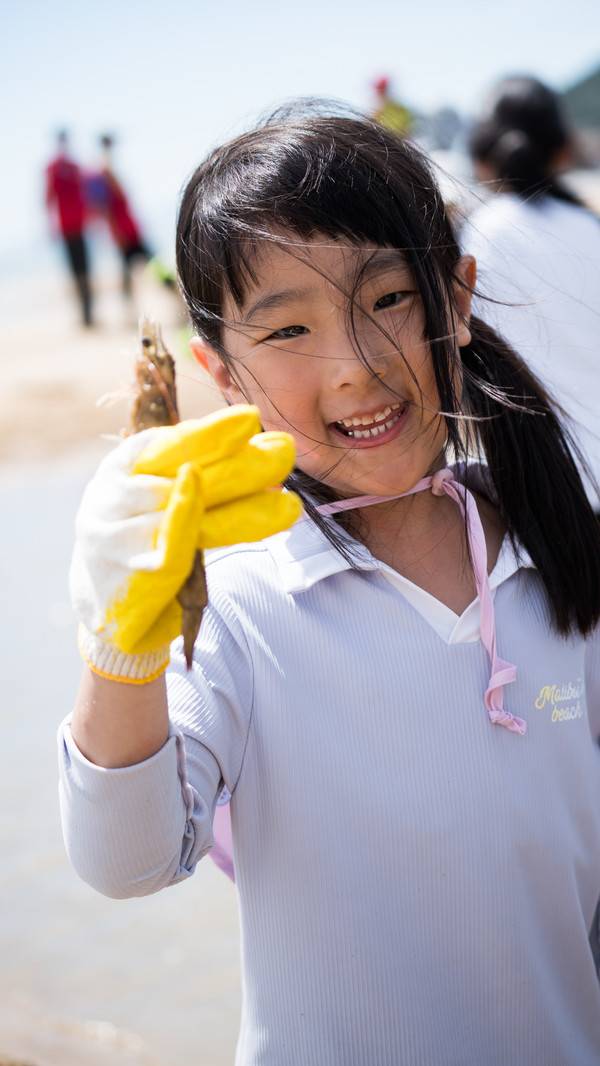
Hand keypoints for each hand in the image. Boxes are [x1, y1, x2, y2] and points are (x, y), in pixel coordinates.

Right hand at [70, 405, 300, 682]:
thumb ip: (202, 479)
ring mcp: (113, 541)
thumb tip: (267, 458)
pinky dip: (190, 528)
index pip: (168, 446)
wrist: (101, 616)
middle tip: (285, 452)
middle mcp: (110, 499)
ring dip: (241, 509)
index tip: (250, 418)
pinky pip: (165, 553)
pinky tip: (228, 525)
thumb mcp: (160, 501)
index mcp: (120, 469)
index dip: (208, 433)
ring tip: (287, 505)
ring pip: (182, 515)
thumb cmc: (140, 546)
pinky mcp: (126, 584)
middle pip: (181, 476)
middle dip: (239, 465)